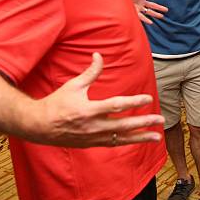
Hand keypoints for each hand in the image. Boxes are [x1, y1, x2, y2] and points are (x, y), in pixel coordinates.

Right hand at [34, 53, 164, 146]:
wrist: (38, 127)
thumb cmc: (56, 103)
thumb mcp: (73, 85)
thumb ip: (90, 72)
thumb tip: (99, 55)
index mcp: (88, 110)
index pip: (116, 105)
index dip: (133, 102)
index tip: (148, 98)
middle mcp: (93, 126)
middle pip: (123, 125)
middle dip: (143, 123)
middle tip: (160, 120)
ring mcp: (93, 138)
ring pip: (121, 139)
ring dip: (140, 138)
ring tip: (157, 137)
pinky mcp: (91, 144)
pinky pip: (113, 144)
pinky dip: (128, 142)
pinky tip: (140, 140)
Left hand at [125, 0, 167, 24]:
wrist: (115, 0)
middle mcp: (141, 2)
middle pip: (152, 5)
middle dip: (159, 7)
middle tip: (166, 10)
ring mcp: (138, 8)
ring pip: (149, 11)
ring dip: (155, 14)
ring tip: (162, 16)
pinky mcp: (134, 12)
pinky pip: (141, 17)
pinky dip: (146, 19)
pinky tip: (151, 22)